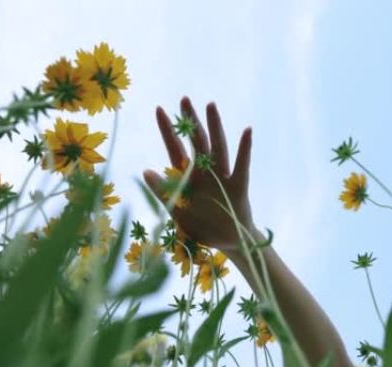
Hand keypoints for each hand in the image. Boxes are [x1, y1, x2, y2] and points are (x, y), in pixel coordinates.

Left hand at [143, 97, 253, 254]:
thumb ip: (161, 191)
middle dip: (190, 121)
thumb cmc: (201, 226)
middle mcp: (205, 172)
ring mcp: (222, 177)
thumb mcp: (176, 210)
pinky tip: (247, 131)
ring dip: (214, 126)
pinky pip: (242, 165)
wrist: (227, 243)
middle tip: (184, 99)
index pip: (175, 148)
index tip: (159, 109)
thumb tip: (145, 171)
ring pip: (217, 147)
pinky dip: (244, 149)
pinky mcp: (238, 186)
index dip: (168, 130)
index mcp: (188, 177)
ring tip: (210, 105)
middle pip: (197, 141)